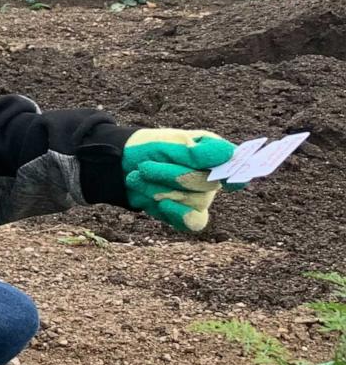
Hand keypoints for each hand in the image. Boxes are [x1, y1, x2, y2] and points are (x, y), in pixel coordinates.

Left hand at [122, 129, 240, 231]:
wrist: (125, 166)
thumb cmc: (154, 149)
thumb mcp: (172, 143)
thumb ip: (198, 151)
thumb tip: (229, 153)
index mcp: (217, 155)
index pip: (239, 166)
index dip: (237, 172)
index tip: (230, 177)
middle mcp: (215, 179)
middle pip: (205, 183)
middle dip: (169, 174)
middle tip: (145, 166)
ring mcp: (203, 199)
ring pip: (193, 200)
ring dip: (160, 189)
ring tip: (139, 177)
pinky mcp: (189, 216)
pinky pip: (194, 221)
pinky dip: (176, 212)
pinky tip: (161, 204)